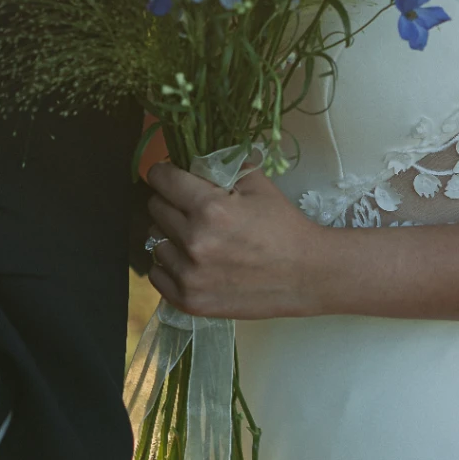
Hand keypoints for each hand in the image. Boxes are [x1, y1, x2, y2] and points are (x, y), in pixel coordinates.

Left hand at [144, 162, 331, 318]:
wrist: (304, 275)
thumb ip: (221, 166)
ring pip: (154, 241)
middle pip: (155, 208)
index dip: (165, 172)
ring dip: (169, 234)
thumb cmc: (282, 225)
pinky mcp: (189, 300)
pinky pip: (157, 274)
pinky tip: (190, 259)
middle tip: (190, 206)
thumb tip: (191, 158)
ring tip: (194, 235)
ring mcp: (190, 275)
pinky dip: (169, 264)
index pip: (162, 179)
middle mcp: (194, 241)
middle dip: (170, 201)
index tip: (170, 175)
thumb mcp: (257, 184)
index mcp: (210, 208)